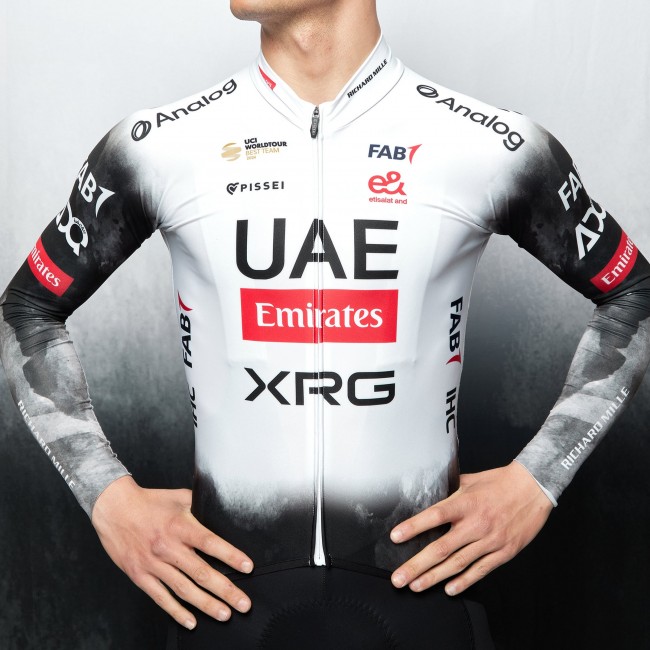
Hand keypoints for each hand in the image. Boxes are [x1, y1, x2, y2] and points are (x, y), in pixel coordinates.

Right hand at [91, 476, 253, 629]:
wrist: (114, 508)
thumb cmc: (149, 501)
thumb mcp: (179, 496)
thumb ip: (201, 505)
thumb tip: (221, 510)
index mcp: (181, 526)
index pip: (211, 543)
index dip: (231, 556)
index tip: (247, 567)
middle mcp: (168, 547)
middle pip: (202, 573)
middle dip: (226, 590)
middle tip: (243, 604)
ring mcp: (153, 564)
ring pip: (184, 589)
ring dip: (206, 604)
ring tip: (224, 614)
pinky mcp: (140, 575)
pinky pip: (160, 597)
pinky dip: (176, 612)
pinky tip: (191, 621)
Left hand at [390, 461, 552, 595]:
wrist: (533, 488)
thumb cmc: (499, 482)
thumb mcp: (469, 480)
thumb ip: (448, 490)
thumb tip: (428, 493)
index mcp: (465, 503)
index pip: (434, 516)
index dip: (413, 527)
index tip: (396, 537)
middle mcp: (476, 524)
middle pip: (441, 548)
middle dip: (417, 565)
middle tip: (399, 578)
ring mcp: (490, 540)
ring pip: (457, 564)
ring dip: (434, 578)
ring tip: (416, 586)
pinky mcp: (504, 552)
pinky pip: (480, 570)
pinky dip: (464, 581)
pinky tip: (449, 589)